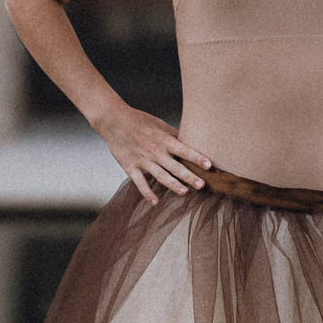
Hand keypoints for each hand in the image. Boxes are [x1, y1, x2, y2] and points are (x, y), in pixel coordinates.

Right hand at [91, 105, 211, 203]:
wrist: (114, 120)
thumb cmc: (139, 120)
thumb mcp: (159, 124)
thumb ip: (174, 135)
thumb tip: (191, 140)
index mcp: (164, 140)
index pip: (184, 150)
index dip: (197, 158)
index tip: (209, 166)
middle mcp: (155, 152)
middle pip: (175, 166)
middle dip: (189, 176)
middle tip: (202, 185)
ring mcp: (143, 160)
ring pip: (160, 176)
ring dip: (173, 185)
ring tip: (185, 193)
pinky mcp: (130, 167)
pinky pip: (140, 183)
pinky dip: (147, 193)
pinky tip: (155, 203)